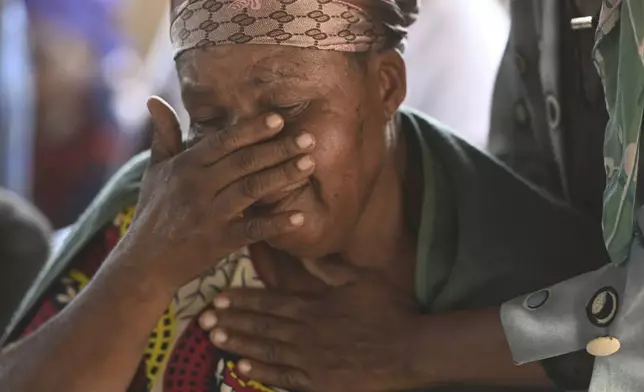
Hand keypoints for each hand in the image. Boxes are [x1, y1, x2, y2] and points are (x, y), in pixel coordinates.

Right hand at [117, 97, 316, 287]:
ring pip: (251, 190)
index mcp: (186, 166)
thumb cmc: (153, 211)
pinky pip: (252, 230)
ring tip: (309, 164)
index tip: (279, 119)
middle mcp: (198, 187)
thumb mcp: (155, 171)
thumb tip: (154, 100)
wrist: (145, 262)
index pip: (223, 142)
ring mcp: (209, 215)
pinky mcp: (219, 242)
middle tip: (309, 138)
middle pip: (244, 162)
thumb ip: (163, 135)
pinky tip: (299, 215)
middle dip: (278, 149)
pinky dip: (276, 223)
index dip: (252, 130)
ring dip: (282, 176)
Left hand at [198, 260, 423, 391]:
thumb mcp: (360, 281)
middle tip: (203, 320)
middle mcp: (304, 334)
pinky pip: (284, 378)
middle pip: (260, 327)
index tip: (218, 298)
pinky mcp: (318, 383)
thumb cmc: (388, 312)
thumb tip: (306, 256)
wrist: (409, 350)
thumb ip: (329, 270)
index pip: (268, 303)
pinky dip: (262, 373)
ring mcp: (309, 361)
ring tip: (214, 339)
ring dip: (238, 344)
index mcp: (312, 308)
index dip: (241, 301)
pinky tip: (243, 368)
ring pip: (266, 351)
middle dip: (230, 321)